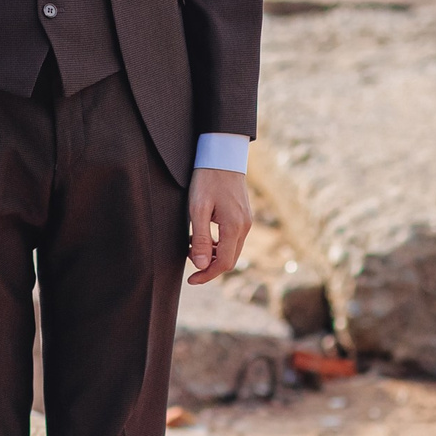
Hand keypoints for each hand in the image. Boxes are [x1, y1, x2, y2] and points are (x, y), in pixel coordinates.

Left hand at [186, 166, 251, 284]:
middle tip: (189, 265)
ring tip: (191, 245)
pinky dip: (217, 244)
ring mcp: (246, 222)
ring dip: (212, 255)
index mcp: (234, 226)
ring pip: (231, 250)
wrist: (222, 155)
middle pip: (229, 260)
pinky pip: (232, 239)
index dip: (207, 274)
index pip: (223, 263)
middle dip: (209, 267)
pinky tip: (201, 236)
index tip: (191, 280)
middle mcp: (244, 227)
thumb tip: (199, 265)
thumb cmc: (207, 179)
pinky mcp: (243, 216)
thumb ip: (199, 238)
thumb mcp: (197, 208)